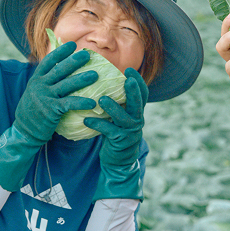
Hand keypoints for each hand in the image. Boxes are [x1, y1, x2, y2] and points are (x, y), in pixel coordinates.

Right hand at [0, 41, 96, 190]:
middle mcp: (40, 85)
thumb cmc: (33, 112)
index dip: (61, 52)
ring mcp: (45, 97)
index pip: (49, 61)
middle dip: (74, 60)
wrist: (24, 132)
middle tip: (87, 55)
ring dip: (82, 78)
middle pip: (60, 69)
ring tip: (95, 75)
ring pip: (67, 84)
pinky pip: (69, 103)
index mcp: (36, 79)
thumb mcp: (34, 93)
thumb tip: (58, 70)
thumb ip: (45, 82)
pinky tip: (93, 102)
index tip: (72, 44)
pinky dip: (82, 102)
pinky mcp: (51, 110)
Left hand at [84, 68, 147, 199]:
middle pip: (138, 104)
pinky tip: (86, 119)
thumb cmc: (115, 132)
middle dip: (133, 91)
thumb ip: (116, 102)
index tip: (129, 70)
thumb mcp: (119, 117)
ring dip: (113, 108)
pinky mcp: (120, 142)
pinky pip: (108, 131)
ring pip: (123, 118)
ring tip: (101, 100)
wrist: (118, 160)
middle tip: (127, 80)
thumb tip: (99, 79)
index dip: (138, 82)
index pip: (143, 94)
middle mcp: (137, 120)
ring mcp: (130, 132)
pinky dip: (97, 124)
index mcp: (136, 111)